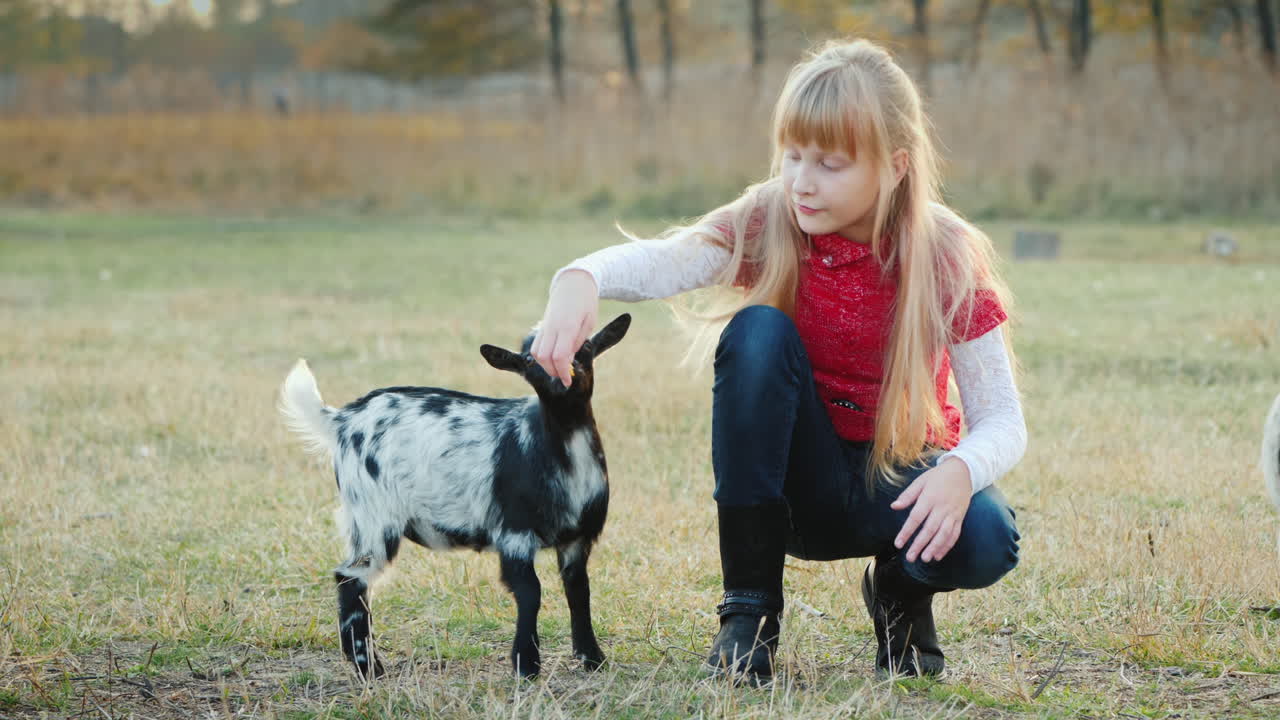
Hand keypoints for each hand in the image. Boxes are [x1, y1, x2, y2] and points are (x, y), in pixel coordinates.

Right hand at [530, 270, 598, 386]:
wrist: (573, 283)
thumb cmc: (586, 303)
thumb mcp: (589, 323)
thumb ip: (577, 343)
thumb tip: (567, 362)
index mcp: (567, 326)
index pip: (559, 356)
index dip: (562, 372)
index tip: (568, 382)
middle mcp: (552, 327)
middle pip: (544, 357)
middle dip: (553, 371)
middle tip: (565, 376)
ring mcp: (545, 326)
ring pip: (536, 353)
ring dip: (546, 365)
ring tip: (559, 368)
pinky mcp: (542, 326)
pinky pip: (536, 346)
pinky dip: (542, 356)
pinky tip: (553, 358)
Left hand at [890, 457, 971, 562]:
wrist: (963, 471)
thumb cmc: (938, 477)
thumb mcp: (920, 481)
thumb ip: (908, 495)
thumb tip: (893, 506)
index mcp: (930, 497)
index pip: (916, 518)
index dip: (907, 532)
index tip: (898, 544)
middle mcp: (942, 507)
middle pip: (930, 529)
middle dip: (920, 545)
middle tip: (910, 557)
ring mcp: (953, 513)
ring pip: (944, 534)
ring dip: (935, 548)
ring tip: (925, 559)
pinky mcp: (960, 517)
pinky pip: (955, 534)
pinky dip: (947, 546)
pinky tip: (938, 555)